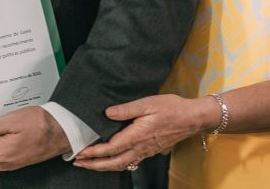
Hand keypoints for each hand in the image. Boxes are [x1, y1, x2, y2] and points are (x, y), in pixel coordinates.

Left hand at [74, 94, 214, 170]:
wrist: (192, 118)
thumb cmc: (171, 108)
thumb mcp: (148, 103)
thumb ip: (126, 109)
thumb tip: (108, 113)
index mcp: (137, 135)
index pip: (111, 148)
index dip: (94, 152)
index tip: (80, 152)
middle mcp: (140, 147)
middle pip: (114, 162)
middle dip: (94, 164)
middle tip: (77, 163)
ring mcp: (145, 151)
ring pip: (121, 164)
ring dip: (103, 166)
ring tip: (88, 164)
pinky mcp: (149, 151)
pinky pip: (130, 162)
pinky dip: (116, 165)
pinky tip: (109, 162)